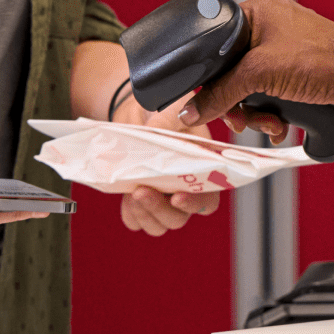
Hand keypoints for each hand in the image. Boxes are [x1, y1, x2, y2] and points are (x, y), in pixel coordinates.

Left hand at [114, 91, 221, 233]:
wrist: (139, 113)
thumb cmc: (165, 109)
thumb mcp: (173, 108)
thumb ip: (168, 122)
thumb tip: (157, 134)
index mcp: (202, 169)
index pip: (208, 200)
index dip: (196, 204)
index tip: (177, 196)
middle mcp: (184, 189)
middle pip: (179, 218)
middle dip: (160, 209)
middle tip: (142, 190)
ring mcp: (162, 199)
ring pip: (158, 225)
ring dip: (144, 214)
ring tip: (132, 191)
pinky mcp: (139, 202)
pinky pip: (136, 222)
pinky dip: (131, 214)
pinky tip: (125, 196)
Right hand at [179, 0, 333, 128]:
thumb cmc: (320, 59)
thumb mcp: (259, 74)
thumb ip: (221, 92)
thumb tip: (192, 109)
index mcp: (256, 11)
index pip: (216, 44)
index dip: (212, 76)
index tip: (211, 100)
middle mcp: (269, 25)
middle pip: (233, 70)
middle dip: (237, 102)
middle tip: (240, 120)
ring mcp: (285, 48)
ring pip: (253, 85)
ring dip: (257, 111)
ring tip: (270, 124)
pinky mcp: (299, 68)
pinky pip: (273, 91)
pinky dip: (274, 110)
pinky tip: (281, 124)